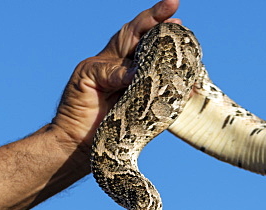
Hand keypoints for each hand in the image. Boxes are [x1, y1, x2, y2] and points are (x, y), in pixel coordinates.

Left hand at [51, 0, 180, 150]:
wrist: (76, 141)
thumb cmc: (77, 105)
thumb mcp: (86, 78)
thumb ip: (110, 71)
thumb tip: (137, 72)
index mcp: (115, 56)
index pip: (137, 30)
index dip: (154, 16)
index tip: (172, 4)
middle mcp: (132, 69)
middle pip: (155, 45)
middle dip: (170, 33)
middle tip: (182, 27)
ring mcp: (142, 89)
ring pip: (164, 69)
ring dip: (177, 60)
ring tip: (189, 50)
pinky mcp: (148, 109)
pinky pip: (167, 97)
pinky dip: (179, 91)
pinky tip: (189, 85)